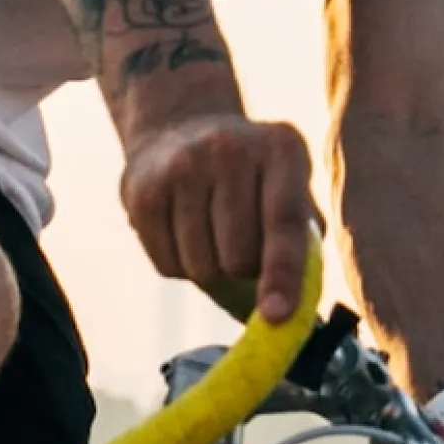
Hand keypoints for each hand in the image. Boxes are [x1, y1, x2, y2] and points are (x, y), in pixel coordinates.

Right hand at [117, 108, 316, 324]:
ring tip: (212, 234)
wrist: (181, 127)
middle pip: (238, 258)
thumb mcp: (289, 187)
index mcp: (282, 148)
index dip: (282, 274)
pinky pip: (167, 265)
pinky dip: (181, 265)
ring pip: (201, 267)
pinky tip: (184, 231)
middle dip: (244, 271)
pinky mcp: (142, 190)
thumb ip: (302, 243)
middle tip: (242, 246)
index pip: (284, 222)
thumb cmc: (252, 178)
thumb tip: (288, 316)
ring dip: (211, 270)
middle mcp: (229, 148)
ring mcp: (181, 165)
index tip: (276, 316)